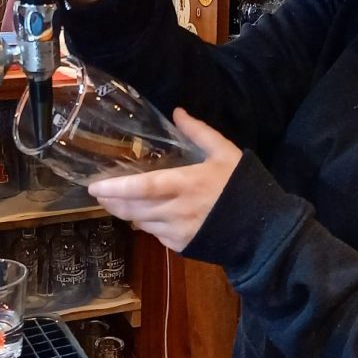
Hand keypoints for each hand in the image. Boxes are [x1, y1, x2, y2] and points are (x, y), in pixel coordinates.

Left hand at [87, 110, 241, 252]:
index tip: (94, 185)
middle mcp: (177, 211)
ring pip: (141, 223)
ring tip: (116, 201)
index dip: (116, 188)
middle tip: (98, 192)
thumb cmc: (243, 187)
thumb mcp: (225, 153)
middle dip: (112, 201)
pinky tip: (144, 215)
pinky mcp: (182, 247)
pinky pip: (155, 234)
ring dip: (127, 212)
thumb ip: (199, 132)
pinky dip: (146, 224)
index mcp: (186, 184)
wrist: (263, 230)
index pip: (143, 187)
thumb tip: (177, 111)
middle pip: (133, 208)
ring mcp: (178, 232)